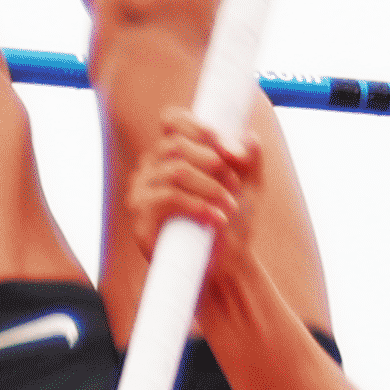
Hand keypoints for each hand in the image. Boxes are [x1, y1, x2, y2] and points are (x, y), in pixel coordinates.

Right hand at [120, 111, 268, 268]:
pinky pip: (167, 199)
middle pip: (175, 146)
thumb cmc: (232, 224)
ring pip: (174, 172)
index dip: (199, 128)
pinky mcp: (141, 223)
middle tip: (235, 186)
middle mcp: (150, 171)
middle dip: (213, 163)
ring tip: (229, 205)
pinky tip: (218, 220)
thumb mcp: (249, 183)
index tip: (227, 148)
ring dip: (210, 186)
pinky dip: (199, 206)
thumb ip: (249, 155)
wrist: (224, 269)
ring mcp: (141, 196)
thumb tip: (240, 141)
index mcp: (170, 156)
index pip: (171, 121)